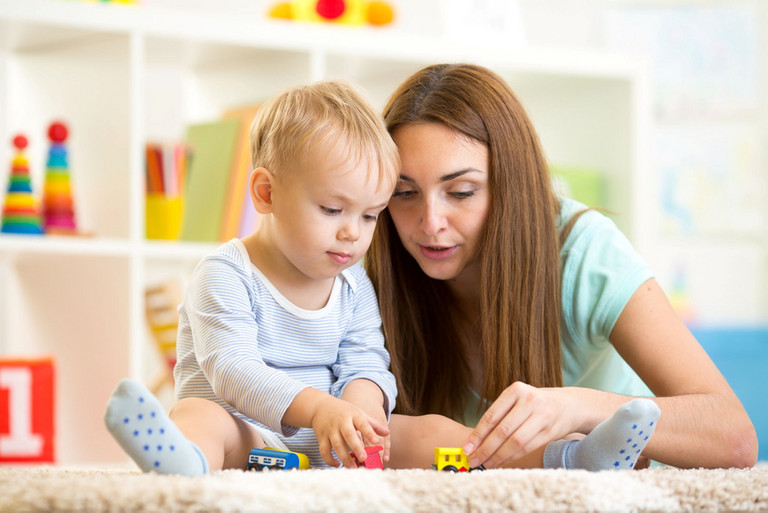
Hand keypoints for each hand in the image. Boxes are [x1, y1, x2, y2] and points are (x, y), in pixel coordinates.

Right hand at [310, 395, 389, 467]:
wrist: (320, 406)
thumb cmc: (343, 411)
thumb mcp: (358, 413)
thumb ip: (372, 423)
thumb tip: (387, 433)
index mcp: (352, 415)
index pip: (363, 423)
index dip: (370, 432)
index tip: (377, 441)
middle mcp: (341, 422)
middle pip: (349, 435)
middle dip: (356, 447)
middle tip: (364, 458)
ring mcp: (330, 430)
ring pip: (336, 445)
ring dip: (344, 457)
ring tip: (353, 467)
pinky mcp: (321, 437)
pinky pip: (324, 451)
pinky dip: (329, 460)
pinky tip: (337, 464)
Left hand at [462, 381, 577, 467]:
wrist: (569, 405)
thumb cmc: (534, 404)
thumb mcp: (518, 399)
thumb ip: (499, 415)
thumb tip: (475, 440)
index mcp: (516, 390)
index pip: (492, 416)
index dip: (478, 434)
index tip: (467, 448)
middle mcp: (530, 400)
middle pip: (503, 431)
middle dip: (486, 448)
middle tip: (474, 460)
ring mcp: (542, 416)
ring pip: (515, 442)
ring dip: (498, 456)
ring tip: (486, 463)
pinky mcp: (550, 431)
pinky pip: (527, 448)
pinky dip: (512, 457)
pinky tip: (502, 461)